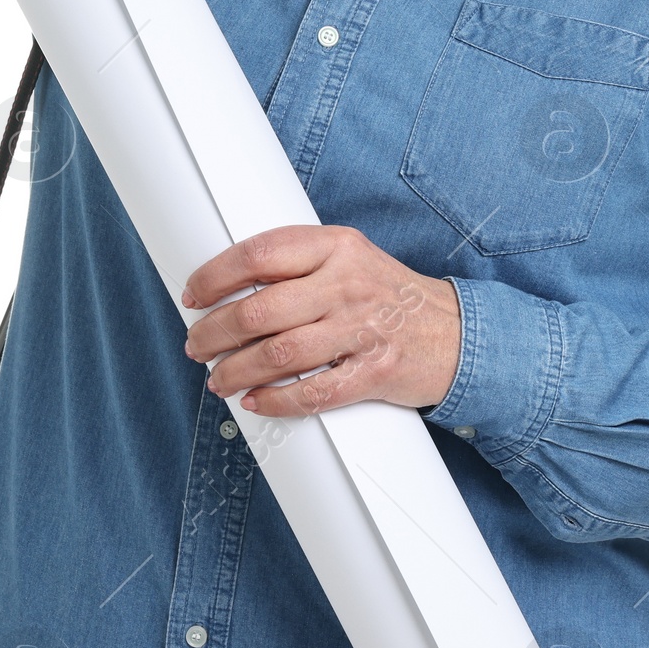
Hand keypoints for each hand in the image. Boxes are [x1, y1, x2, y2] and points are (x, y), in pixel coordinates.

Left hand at [181, 225, 462, 416]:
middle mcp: (347, 284)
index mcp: (336, 246)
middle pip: (261, 310)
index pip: (260, 254)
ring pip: (280, 354)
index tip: (193, 294)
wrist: (455, 332)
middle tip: (197, 345)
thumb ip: (300, 264)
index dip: (216, 276)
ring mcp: (363, 329)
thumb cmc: (388, 295)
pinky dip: (277, 401)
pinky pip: (314, 393)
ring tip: (218, 378)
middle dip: (216, 332)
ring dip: (237, 371)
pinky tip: (257, 401)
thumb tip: (232, 286)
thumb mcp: (349, 258)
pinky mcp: (374, 372)